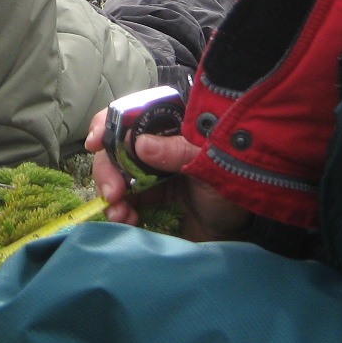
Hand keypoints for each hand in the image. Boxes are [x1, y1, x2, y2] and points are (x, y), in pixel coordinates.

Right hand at [85, 109, 252, 241]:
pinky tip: (125, 221)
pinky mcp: (146, 204)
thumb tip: (140, 143)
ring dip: (109, 195)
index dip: (108, 124)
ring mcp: (147, 177)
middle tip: (113, 192)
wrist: (244, 227)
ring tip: (120, 214)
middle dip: (106, 169)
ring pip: (113, 177)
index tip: (96, 142)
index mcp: (169, 129)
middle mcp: (153, 149)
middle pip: (113, 150)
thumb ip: (179, 151)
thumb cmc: (235, 184)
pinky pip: (121, 205)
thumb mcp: (211, 162)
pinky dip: (118, 213)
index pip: (130, 115)